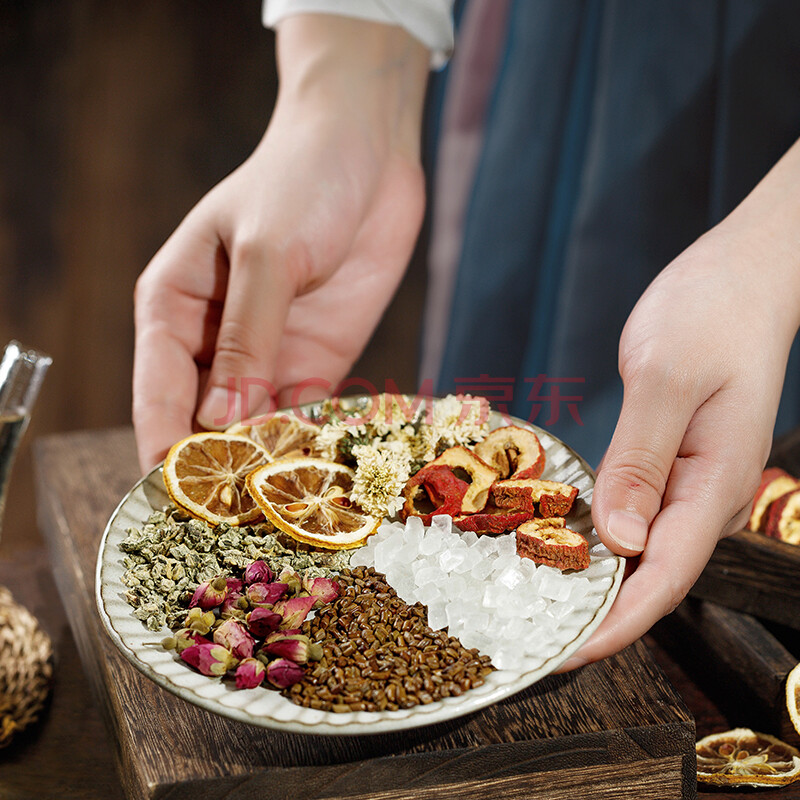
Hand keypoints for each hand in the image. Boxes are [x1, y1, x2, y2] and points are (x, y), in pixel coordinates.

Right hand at [133, 16, 428, 471]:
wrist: (367, 152)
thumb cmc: (300, 181)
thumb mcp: (268, 253)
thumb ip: (247, 337)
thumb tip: (221, 421)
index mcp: (173, 307)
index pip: (157, 392)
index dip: (166, 448)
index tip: (181, 502)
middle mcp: (214, 340)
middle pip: (203, 420)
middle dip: (217, 467)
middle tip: (236, 522)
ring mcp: (266, 354)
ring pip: (255, 426)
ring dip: (266, 464)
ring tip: (280, 511)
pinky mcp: (316, 360)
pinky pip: (305, 414)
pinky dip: (309, 444)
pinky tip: (320, 474)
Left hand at [558, 137, 799, 669]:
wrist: (739, 279)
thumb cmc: (709, 316)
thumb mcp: (666, 380)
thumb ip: (641, 462)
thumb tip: (621, 540)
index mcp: (716, 484)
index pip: (665, 576)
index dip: (616, 623)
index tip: (565, 654)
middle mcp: (708, 496)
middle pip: (652, 576)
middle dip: (597, 613)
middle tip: (530, 634)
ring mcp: (692, 483)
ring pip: (642, 550)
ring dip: (593, 579)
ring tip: (532, 600)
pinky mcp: (672, 465)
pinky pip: (635, 515)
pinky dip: (597, 537)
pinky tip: (559, 539)